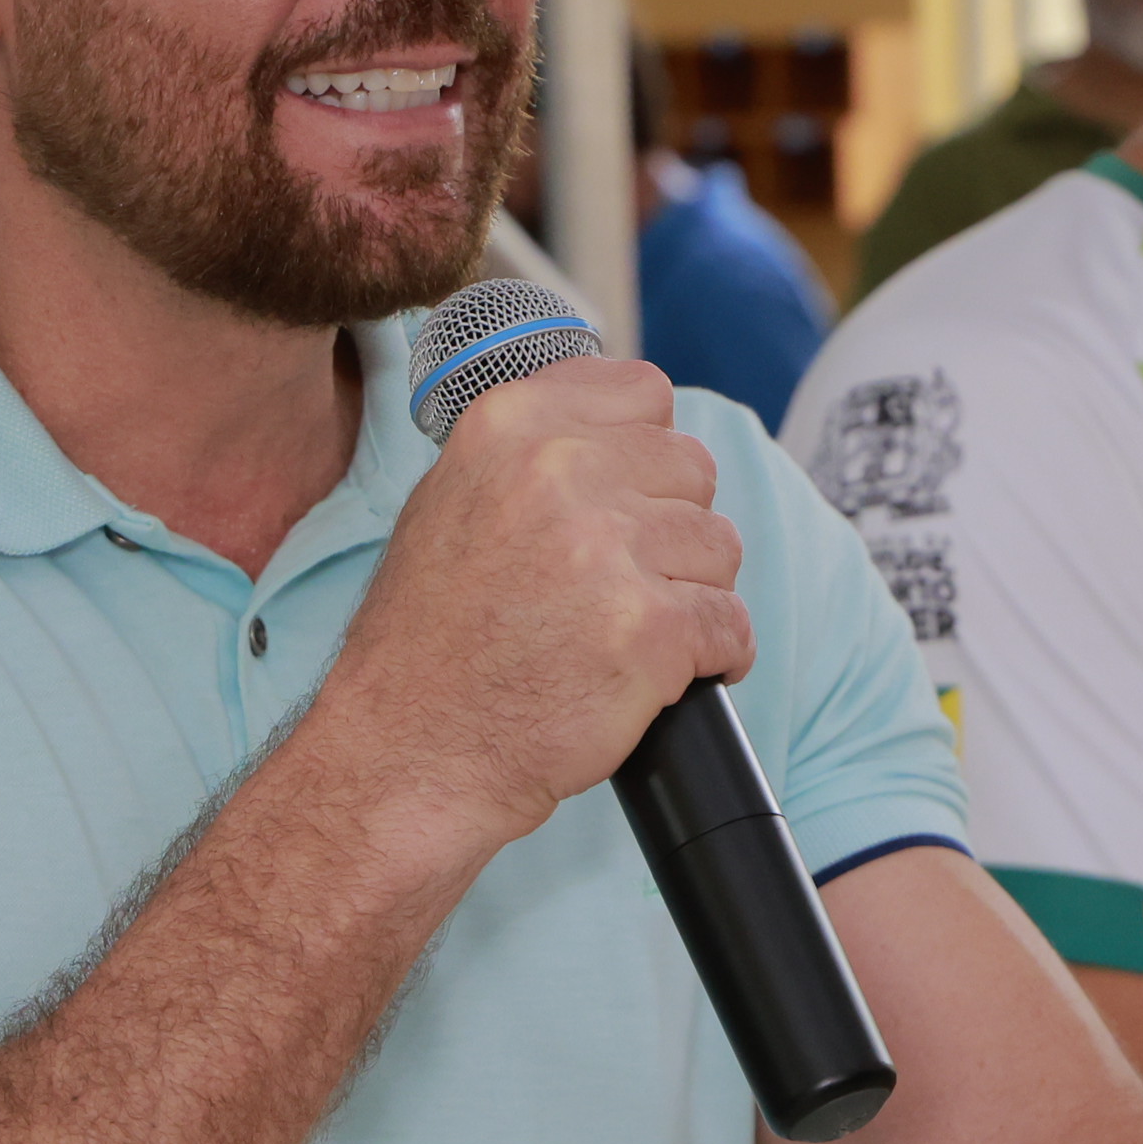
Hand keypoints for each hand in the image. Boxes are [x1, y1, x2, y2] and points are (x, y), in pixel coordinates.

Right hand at [317, 358, 750, 853]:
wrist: (411, 751)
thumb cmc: (429, 641)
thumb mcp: (449, 502)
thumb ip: (533, 449)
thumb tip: (623, 427)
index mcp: (511, 426)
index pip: (644, 392)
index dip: (645, 452)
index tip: (626, 497)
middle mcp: (561, 471)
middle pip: (691, 467)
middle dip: (670, 526)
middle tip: (619, 582)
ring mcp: (610, 549)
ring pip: (720, 545)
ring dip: (691, 591)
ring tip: (628, 632)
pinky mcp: (652, 629)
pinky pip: (731, 623)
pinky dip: (716, 654)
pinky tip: (668, 673)